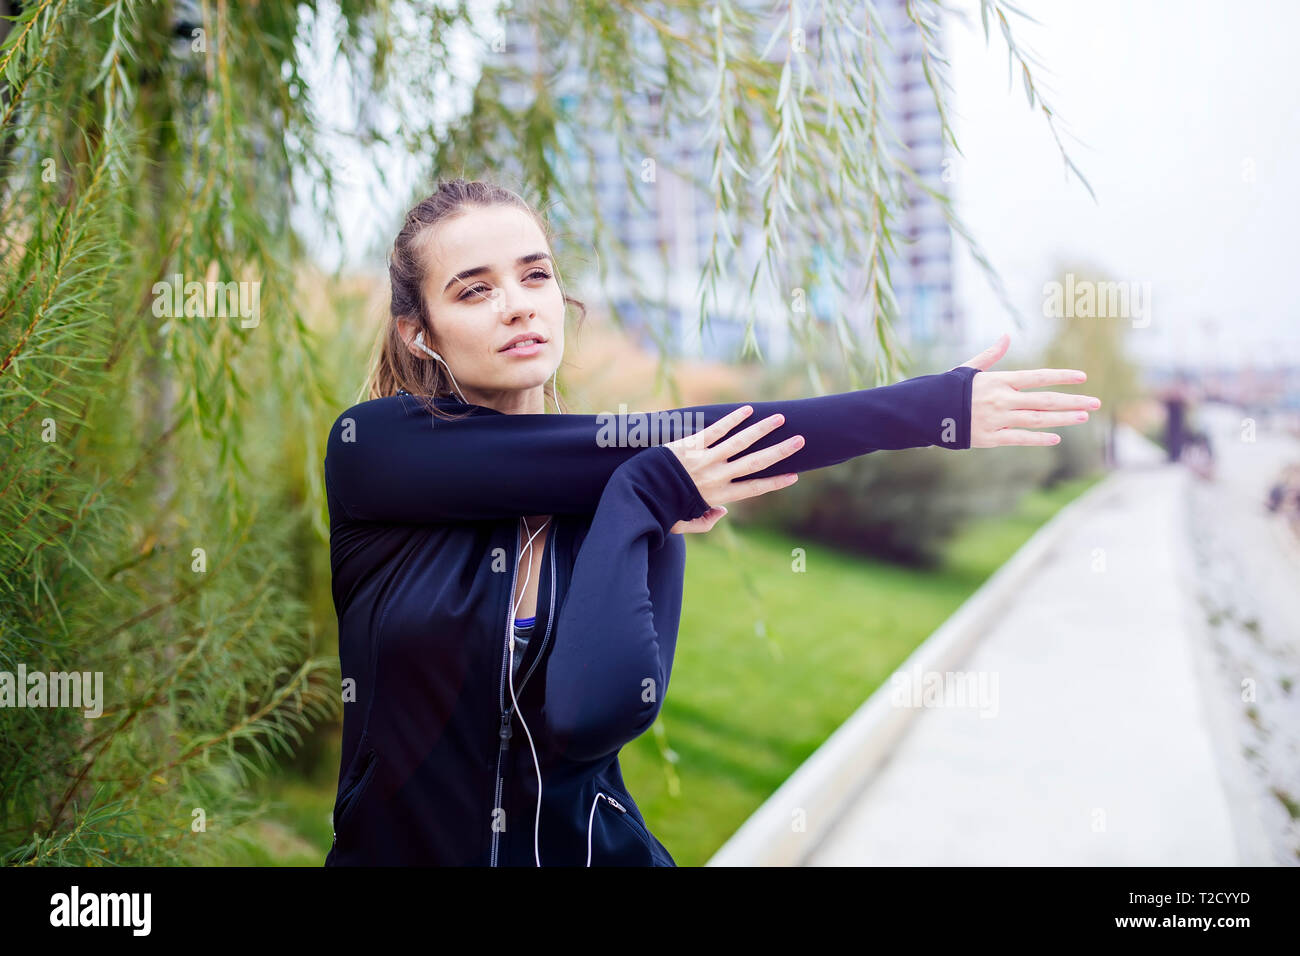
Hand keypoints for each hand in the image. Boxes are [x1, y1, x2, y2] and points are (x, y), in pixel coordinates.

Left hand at [665, 405, 803, 533]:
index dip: (775, 482)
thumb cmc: (660, 510)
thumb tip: (725, 511)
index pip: (754, 488)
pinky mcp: (691, 444)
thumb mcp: (684, 526)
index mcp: (717, 496)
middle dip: (780, 452)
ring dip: (763, 429)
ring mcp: (705, 459)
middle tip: (800, 441)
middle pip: (756, 462)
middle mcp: (716, 477)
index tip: (794, 475)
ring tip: (780, 418)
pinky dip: (733, 418)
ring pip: (740, 441)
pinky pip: (716, 429)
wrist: (636, 493)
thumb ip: (706, 522)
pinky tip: (748, 409)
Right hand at [958, 333, 1101, 447]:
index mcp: (999, 380)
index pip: (1037, 377)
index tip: (1082, 377)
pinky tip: (1056, 437)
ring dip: (1063, 418)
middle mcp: (1002, 399)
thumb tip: (1006, 336)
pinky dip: (1038, 439)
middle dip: (1073, 401)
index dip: (1061, 376)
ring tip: (1083, 417)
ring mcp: (997, 419)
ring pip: (1037, 419)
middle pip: (1044, 400)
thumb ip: (991, 355)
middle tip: (1096, 402)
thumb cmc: (949, 388)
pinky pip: (1019, 438)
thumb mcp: (969, 368)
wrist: (926, 411)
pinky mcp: (990, 438)